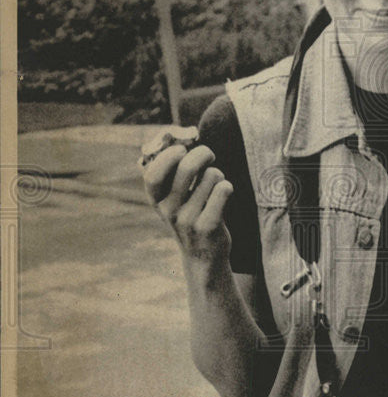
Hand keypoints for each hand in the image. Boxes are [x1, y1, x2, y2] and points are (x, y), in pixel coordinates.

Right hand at [142, 143, 233, 266]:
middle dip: (202, 154)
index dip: (168, 157)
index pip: (153, 174)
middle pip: (186, 168)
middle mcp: (169, 211)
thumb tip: (183, 139)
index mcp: (157, 201)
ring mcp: (188, 221)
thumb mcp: (175, 198)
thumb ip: (174, 173)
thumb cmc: (191, 215)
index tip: (181, 150)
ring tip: (215, 188)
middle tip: (209, 155)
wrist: (203, 257)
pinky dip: (227, 187)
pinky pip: (223, 190)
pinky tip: (224, 194)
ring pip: (211, 176)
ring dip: (218, 175)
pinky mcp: (208, 227)